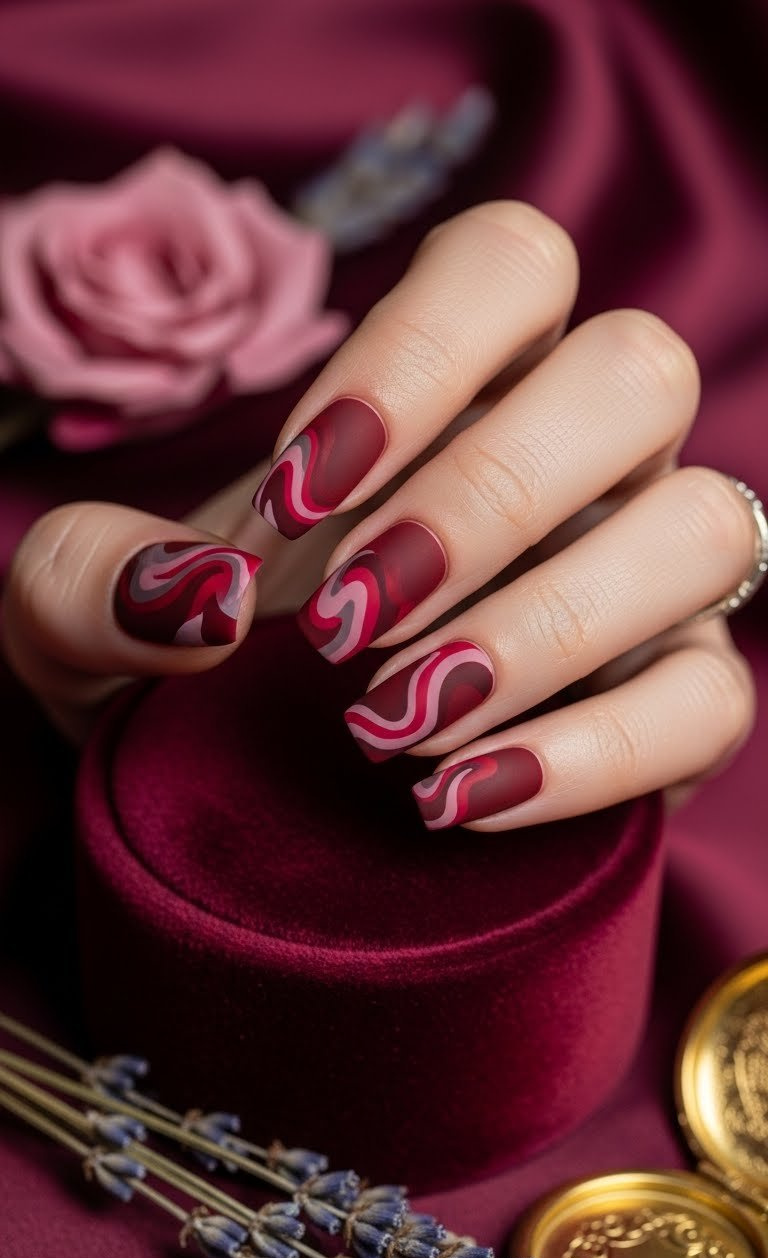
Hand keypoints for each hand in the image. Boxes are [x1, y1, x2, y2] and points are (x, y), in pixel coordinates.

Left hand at [4, 202, 756, 830]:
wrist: (241, 797)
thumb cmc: (175, 677)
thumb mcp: (82, 620)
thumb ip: (90, 576)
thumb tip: (195, 597)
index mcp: (458, 380)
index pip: (508, 269)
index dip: (413, 360)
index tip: (295, 501)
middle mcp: (582, 455)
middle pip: (636, 374)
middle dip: (486, 496)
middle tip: (343, 621)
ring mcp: (646, 574)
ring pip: (704, 531)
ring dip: (547, 628)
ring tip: (392, 722)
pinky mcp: (676, 700)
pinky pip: (708, 702)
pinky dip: (596, 753)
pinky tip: (457, 796)